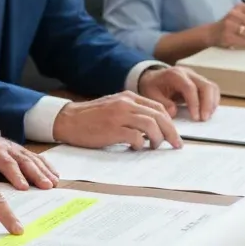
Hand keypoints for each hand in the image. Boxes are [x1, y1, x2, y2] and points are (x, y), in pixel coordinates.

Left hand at [0, 128, 57, 191]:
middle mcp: (6, 147)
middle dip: (35, 174)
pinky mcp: (22, 151)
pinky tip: (55, 175)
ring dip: (43, 171)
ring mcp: (15, 148)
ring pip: (31, 159)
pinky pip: (36, 157)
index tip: (23, 187)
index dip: (14, 174)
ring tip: (53, 184)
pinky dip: (46, 166)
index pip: (4, 161)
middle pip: (22, 160)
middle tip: (46, 187)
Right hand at [51, 91, 182, 149]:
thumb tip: (154, 128)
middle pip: (159, 116)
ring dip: (157, 139)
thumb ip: (132, 112)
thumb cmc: (91, 118)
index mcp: (127, 97)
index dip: (170, 123)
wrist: (68, 120)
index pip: (158, 107)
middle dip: (171, 132)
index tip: (174, 136)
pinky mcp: (112, 129)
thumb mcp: (114, 107)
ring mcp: (119, 115)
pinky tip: (135, 148)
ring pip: (151, 125)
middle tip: (175, 145)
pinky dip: (140, 145)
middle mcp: (125, 103)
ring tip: (154, 147)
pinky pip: (136, 137)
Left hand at [138, 67, 219, 120]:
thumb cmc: (152, 86)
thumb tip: (174, 111)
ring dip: (212, 103)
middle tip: (204, 119)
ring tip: (206, 117)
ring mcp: (195, 76)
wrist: (152, 77)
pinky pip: (212, 90)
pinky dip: (213, 101)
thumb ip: (162, 103)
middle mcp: (187, 73)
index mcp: (174, 74)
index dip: (194, 103)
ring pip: (211, 87)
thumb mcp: (151, 94)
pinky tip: (207, 112)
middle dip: (208, 104)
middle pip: (205, 85)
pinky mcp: (200, 82)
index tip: (195, 118)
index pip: (189, 87)